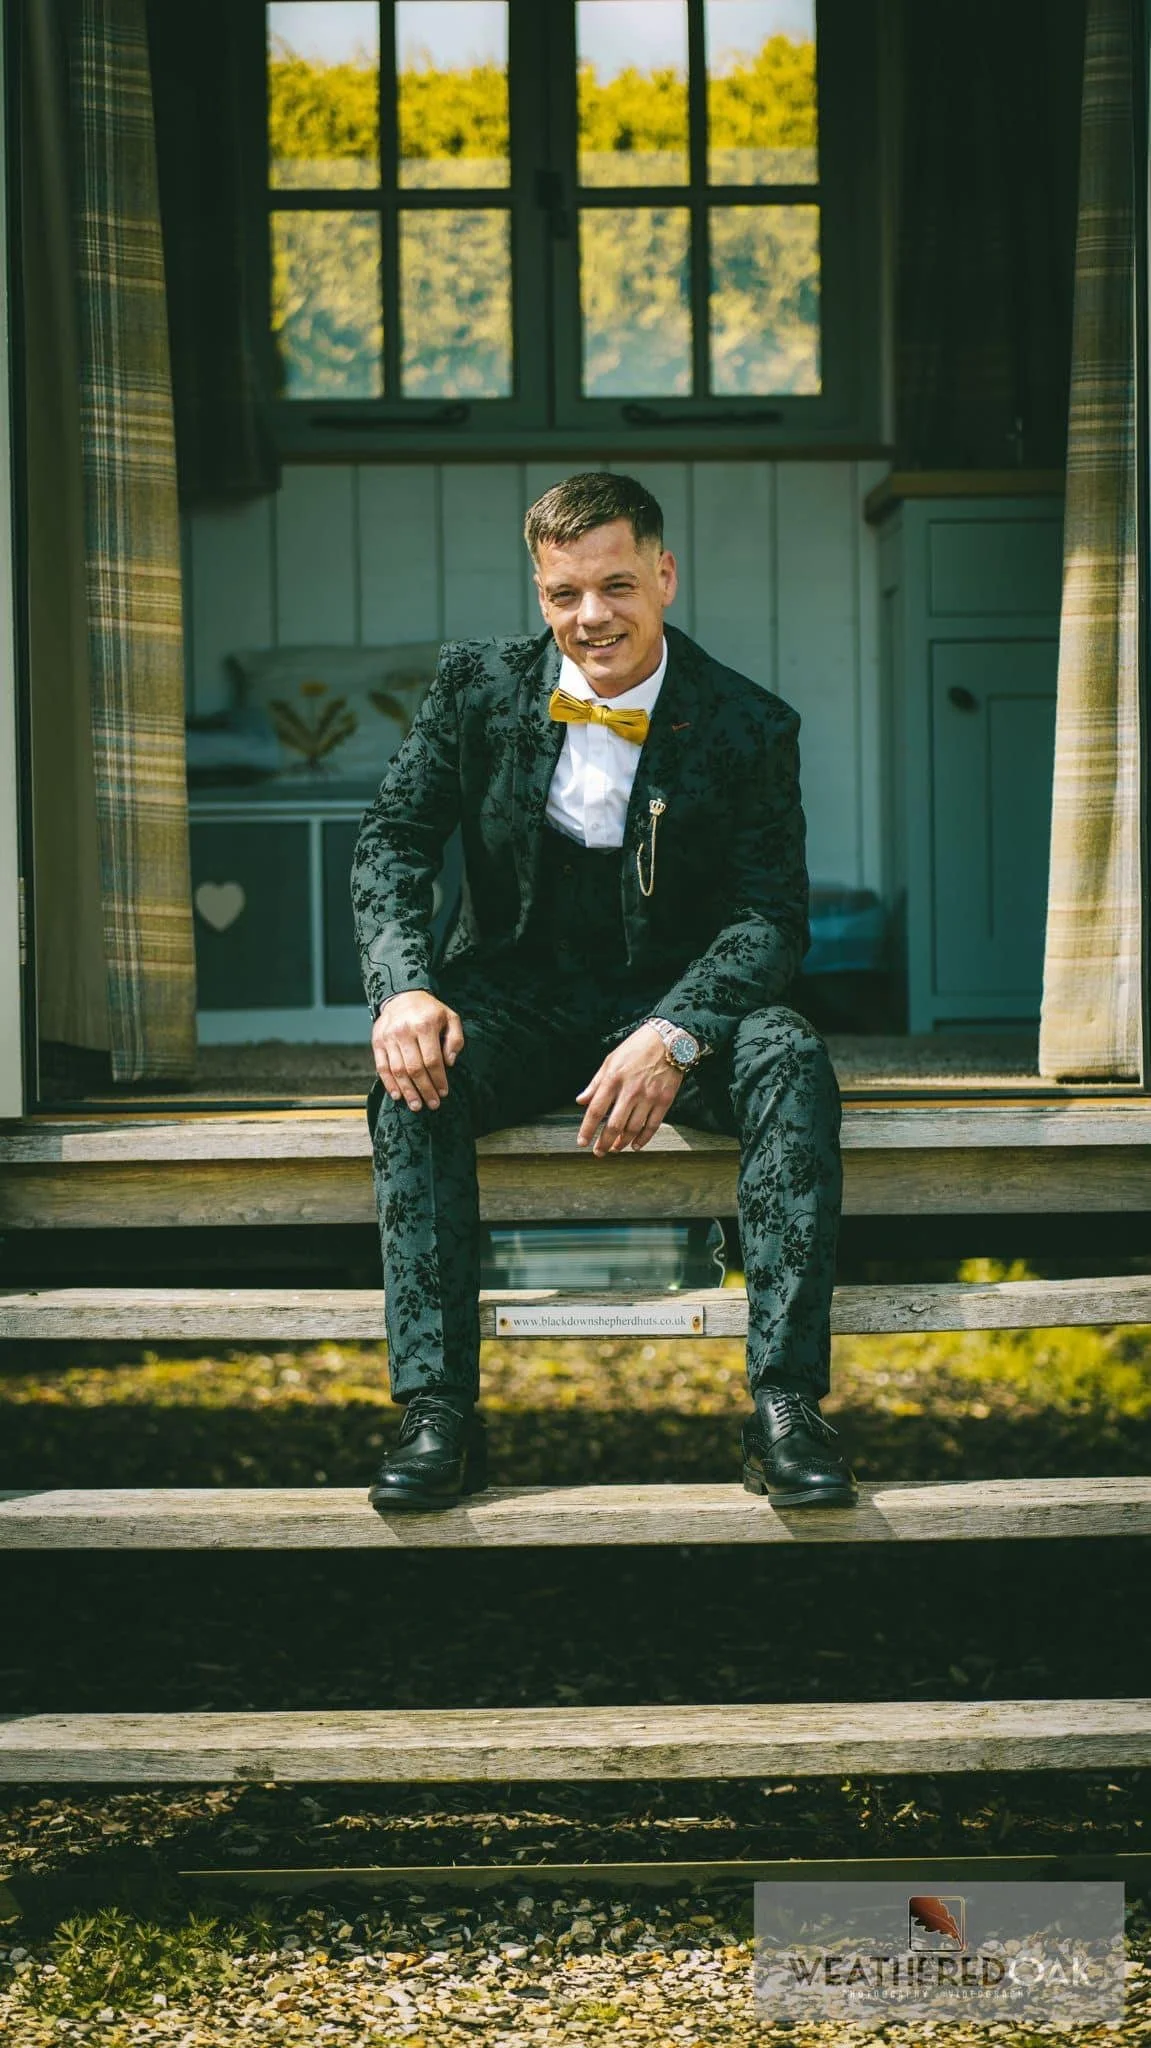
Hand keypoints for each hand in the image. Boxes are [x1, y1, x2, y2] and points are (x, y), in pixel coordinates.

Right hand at [372, 991, 464, 1109]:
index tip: (443, 1093)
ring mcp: (388, 1037)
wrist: (402, 995)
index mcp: (424, 1025)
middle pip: (415, 1068)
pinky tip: (397, 1095)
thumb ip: (455, 1039)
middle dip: (425, 1090)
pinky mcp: (377, 1042)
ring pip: (398, 1070)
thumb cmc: (429, 1010)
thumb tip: (449, 1063)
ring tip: (416, 1105)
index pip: (432, 1060)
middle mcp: (404, 1031)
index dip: (438, 1079)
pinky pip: (381, 1067)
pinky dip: (389, 1084)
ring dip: (407, 1091)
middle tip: (432, 1105)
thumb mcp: (450, 1018)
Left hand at [575, 1023, 682, 1155]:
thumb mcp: (611, 1060)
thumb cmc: (637, 1047)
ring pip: (633, 1128)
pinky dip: (644, 1139)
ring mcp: (649, 1096)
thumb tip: (581, 1100)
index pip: (596, 1110)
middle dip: (604, 1142)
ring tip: (616, 1148)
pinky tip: (636, 1145)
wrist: (669, 1040)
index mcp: (613, 1079)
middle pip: (614, 1125)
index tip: (582, 1142)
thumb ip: (595, 1082)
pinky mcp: (664, 1100)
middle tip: (599, 1152)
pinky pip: (653, 1125)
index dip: (587, 1129)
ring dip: (622, 1143)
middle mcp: (630, 1090)